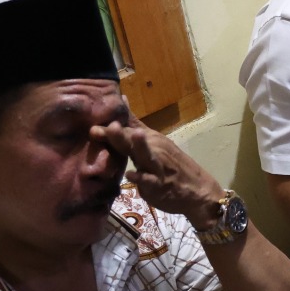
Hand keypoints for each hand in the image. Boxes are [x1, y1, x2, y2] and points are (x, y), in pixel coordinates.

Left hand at [93, 105, 223, 228]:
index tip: (91, 119)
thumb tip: (121, 99)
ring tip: (123, 135)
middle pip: (131, 139)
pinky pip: (150, 180)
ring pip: (144, 154)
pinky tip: (131, 176)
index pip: (127, 128)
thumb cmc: (173, 166)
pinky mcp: (160, 185)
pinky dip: (141, 178)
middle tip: (98, 128)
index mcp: (150, 138)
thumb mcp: (154, 142)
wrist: (198, 191)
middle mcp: (154, 148)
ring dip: (136, 145)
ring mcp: (158, 166)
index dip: (110, 125)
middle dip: (116, 134)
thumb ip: (134, 124)